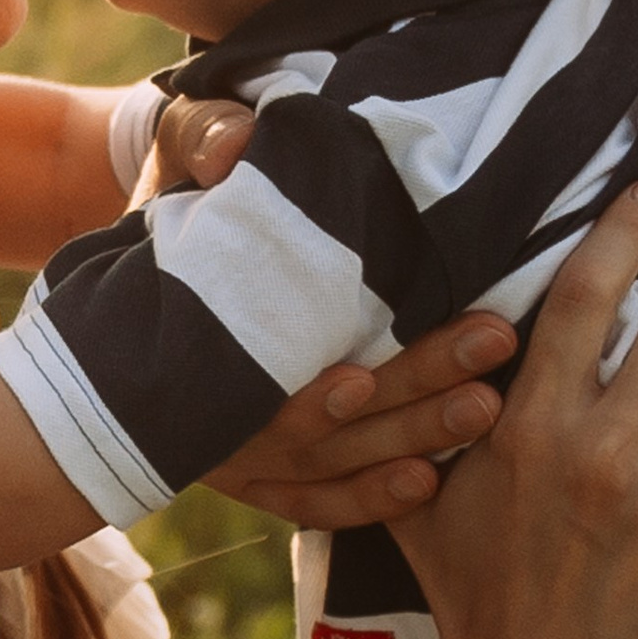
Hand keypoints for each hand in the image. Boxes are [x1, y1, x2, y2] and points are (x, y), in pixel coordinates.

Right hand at [150, 97, 516, 527]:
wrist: (154, 234)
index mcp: (189, 329)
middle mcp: (210, 402)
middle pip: (314, 421)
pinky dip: (366, 495)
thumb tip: (235, 146)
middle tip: (484, 358)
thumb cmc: (180, 179)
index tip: (359, 382)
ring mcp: (234, 444)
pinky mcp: (257, 466)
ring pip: (331, 458)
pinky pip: (312, 497)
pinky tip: (427, 479)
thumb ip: (206, 141)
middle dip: (405, 391)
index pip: (248, 378)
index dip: (299, 395)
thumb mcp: (182, 147)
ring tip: (483, 405)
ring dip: (410, 435)